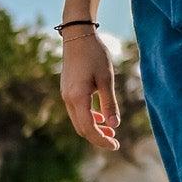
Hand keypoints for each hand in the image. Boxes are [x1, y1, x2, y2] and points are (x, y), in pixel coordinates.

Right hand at [59, 30, 120, 148]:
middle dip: (98, 138)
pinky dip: (89, 118)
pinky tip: (101, 118)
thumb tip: (115, 125)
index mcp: (77, 98)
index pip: (89, 128)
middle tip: (115, 143)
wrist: (78, 36)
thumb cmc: (95, 55)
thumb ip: (109, 103)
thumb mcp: (106, 79)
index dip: (102, 140)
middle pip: (82, 128)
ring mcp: (66, 95)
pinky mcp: (68, 90)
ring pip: (78, 121)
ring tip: (111, 132)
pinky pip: (77, 111)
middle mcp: (68, 99)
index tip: (116, 146)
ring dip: (94, 128)